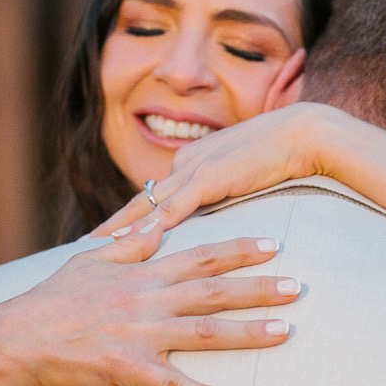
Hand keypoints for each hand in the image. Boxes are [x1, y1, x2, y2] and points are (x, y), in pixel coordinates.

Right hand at [0, 219, 300, 385]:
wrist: (12, 340)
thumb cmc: (49, 300)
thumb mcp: (88, 260)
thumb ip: (129, 241)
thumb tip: (156, 218)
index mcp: (140, 273)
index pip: (199, 256)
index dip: (239, 249)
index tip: (274, 243)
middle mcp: (146, 300)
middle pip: (213, 291)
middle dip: (259, 288)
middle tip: (299, 288)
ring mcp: (137, 334)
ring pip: (203, 333)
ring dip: (247, 334)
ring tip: (285, 334)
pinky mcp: (125, 368)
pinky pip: (170, 385)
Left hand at [91, 103, 344, 236]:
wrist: (303, 135)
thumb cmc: (280, 157)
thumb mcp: (241, 178)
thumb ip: (222, 194)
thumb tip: (210, 219)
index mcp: (190, 163)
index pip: (152, 198)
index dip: (128, 220)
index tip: (105, 238)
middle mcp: (184, 165)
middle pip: (139, 202)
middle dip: (111, 228)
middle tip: (81, 249)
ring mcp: (194, 171)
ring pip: (146, 206)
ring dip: (118, 230)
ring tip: (91, 250)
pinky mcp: (208, 179)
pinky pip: (173, 208)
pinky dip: (150, 226)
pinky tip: (130, 243)